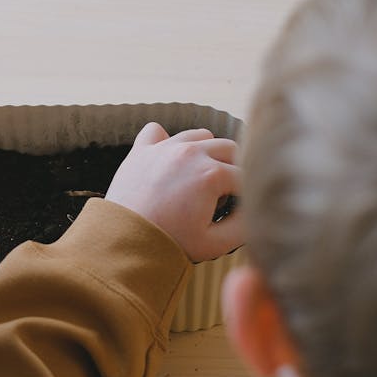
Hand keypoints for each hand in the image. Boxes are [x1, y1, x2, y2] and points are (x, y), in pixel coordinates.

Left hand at [105, 122, 244, 261]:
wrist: (123, 242)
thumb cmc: (169, 245)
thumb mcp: (216, 244)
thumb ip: (245, 226)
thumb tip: (254, 210)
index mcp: (211, 174)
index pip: (246, 176)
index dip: (247, 196)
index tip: (237, 211)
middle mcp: (190, 152)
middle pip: (229, 149)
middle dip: (233, 170)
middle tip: (223, 196)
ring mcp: (164, 148)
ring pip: (200, 136)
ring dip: (207, 153)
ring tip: (200, 180)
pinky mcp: (141, 150)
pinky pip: (157, 131)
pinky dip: (168, 142)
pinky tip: (170, 162)